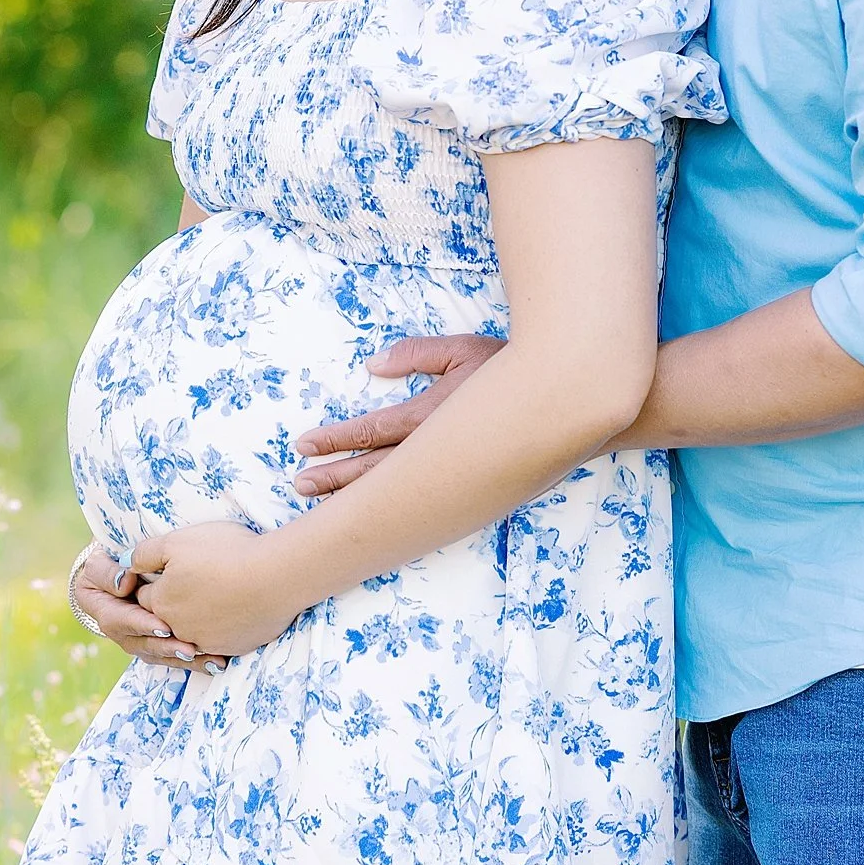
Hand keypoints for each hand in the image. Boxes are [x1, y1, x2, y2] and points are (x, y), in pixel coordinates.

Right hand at [69, 547, 217, 670]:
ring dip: (188, 660)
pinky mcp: (160, 644)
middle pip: (145, 646)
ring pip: (163, 655)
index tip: (164, 627)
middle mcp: (122, 632)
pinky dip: (198, 661)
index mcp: (104, 612)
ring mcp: (141, 640)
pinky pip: (177, 656)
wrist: (117, 574)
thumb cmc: (108, 565)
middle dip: (168, 649)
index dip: (142, 625)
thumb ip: (107, 573)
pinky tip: (218, 662)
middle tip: (191, 649)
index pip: (121, 621)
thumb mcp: (99, 564)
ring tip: (211, 659)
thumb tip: (124, 583)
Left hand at [127, 522, 303, 656]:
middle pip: (165, 619)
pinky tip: (232, 614)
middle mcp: (178, 628)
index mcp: (161, 602)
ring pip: (191, 634)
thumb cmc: (226, 553)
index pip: (144, 598)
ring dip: (197, 621)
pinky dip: (221, 631)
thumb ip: (145, 553)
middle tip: (193, 586)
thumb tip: (127, 564)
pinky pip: (218, 644)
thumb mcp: (177, 541)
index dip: (155, 583)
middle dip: (174, 605)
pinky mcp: (232, 649)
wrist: (276, 576)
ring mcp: (206, 642)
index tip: (170, 573)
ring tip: (213, 600)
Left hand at [291, 333, 506, 494]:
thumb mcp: (463, 350)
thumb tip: (374, 365)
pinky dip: (389, 508)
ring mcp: (450, 473)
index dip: (335, 439)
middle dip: (334, 477)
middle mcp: (435, 450)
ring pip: (392, 489)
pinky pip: (419, 500)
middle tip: (300, 485)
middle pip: (373, 471)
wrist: (563, 404)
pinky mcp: (465, 488)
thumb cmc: (510, 369)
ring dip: (353, 495)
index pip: (371, 432)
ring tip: (320, 498)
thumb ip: (416, 355)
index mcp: (430, 416)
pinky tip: (372, 514)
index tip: (304, 446)